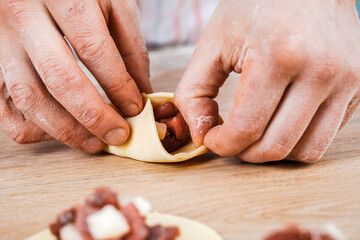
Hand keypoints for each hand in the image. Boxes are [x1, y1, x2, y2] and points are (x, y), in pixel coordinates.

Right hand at [0, 0, 150, 152]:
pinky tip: (61, 131)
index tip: (135, 108)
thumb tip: (141, 93)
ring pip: (29, 97)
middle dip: (93, 116)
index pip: (93, 49)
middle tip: (118, 135)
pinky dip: (33, 127)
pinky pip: (5, 107)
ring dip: (65, 129)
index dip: (118, 86)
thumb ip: (131, 47)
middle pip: (59, 79)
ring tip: (94, 143)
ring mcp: (3, 41)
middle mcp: (25, 17)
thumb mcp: (115, 5)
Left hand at [175, 0, 359, 162]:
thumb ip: (194, 92)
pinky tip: (280, 120)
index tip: (214, 138)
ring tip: (256, 133)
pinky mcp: (357, 87)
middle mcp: (319, 71)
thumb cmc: (257, 7)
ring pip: (306, 151)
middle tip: (232, 139)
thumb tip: (202, 136)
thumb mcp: (213, 42)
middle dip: (245, 153)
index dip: (222, 144)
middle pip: (276, 147)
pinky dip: (298, 139)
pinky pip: (326, 136)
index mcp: (278, 56)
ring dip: (274, 152)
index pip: (247, 128)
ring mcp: (345, 81)